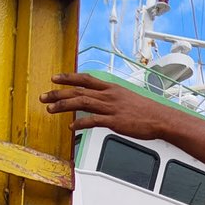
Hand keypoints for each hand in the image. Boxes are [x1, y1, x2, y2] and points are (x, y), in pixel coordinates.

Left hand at [42, 73, 169, 137]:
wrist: (160, 118)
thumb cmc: (145, 111)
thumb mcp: (126, 98)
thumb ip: (111, 98)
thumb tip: (100, 100)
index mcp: (111, 88)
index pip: (85, 78)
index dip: (68, 77)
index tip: (54, 78)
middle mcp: (108, 95)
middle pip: (78, 90)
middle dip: (58, 93)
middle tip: (43, 96)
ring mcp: (111, 108)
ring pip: (82, 102)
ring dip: (63, 105)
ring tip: (50, 109)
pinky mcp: (114, 121)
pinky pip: (93, 121)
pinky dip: (80, 122)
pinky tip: (71, 127)